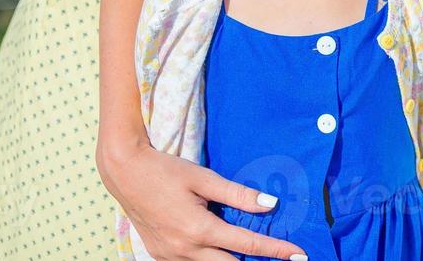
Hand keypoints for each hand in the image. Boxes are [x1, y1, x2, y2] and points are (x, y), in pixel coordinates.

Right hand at [98, 140, 307, 260]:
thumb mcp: (204, 178)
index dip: (275, 250)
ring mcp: (169, 256)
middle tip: (282, 257)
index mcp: (198, 229)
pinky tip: (219, 251)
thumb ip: (238, 194)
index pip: (246, 245)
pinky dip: (209, 260)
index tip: (298, 254)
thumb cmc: (165, 171)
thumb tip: (271, 203)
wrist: (125, 173)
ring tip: (254, 253)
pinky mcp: (158, 255)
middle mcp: (184, 249)